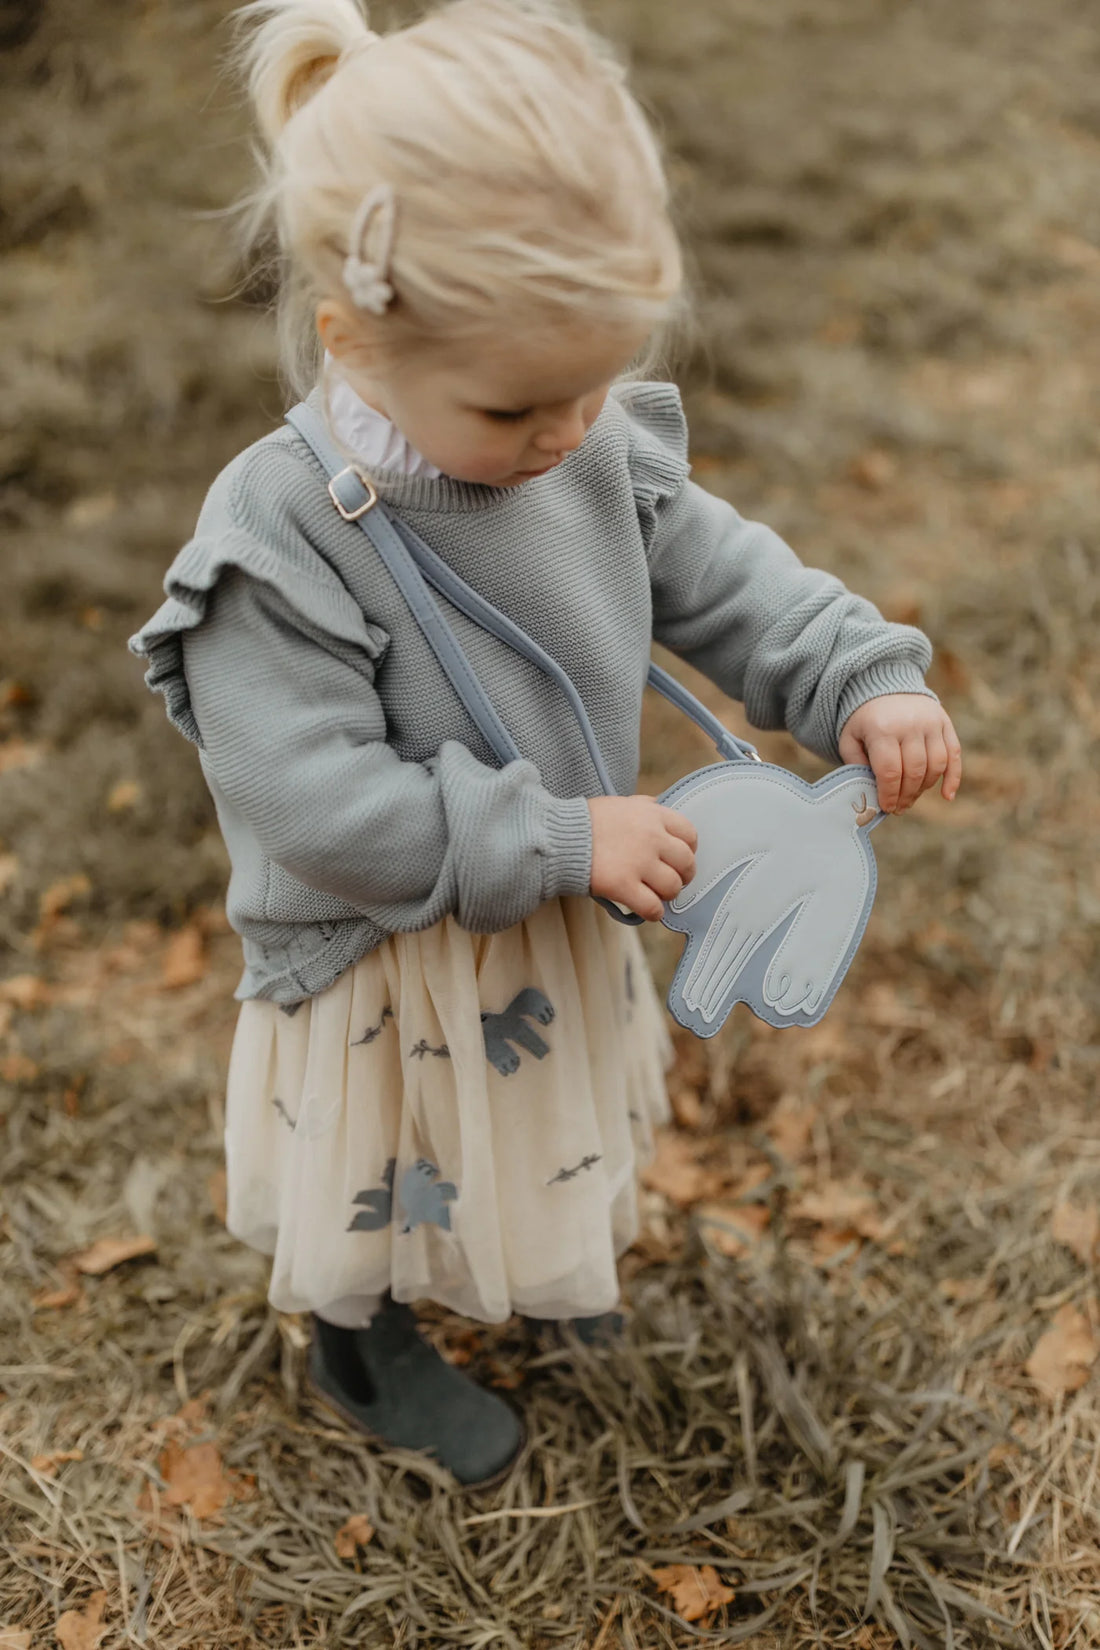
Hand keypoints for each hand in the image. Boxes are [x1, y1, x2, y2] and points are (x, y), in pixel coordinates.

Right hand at [588, 794, 697, 920]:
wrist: (558, 837)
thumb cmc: (586, 821)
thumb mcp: (620, 803)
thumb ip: (644, 805)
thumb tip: (660, 805)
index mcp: (652, 815)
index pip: (690, 834)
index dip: (689, 850)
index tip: (678, 858)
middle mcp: (651, 837)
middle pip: (686, 863)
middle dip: (683, 876)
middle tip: (671, 881)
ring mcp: (639, 862)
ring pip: (673, 887)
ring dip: (667, 895)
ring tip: (656, 895)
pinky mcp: (623, 886)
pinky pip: (653, 907)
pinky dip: (653, 912)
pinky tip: (646, 909)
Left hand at [838, 694, 961, 813]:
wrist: (885, 686)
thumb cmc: (865, 720)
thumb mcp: (850, 738)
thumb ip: (856, 765)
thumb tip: (872, 793)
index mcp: (882, 728)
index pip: (890, 771)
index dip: (889, 794)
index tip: (887, 807)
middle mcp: (910, 724)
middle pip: (914, 771)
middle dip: (906, 795)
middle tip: (898, 808)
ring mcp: (931, 722)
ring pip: (936, 765)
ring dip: (924, 788)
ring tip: (911, 798)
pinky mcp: (945, 722)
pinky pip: (954, 754)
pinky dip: (953, 778)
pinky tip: (947, 796)